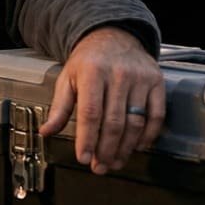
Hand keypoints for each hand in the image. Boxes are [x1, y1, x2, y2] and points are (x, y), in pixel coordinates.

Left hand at [39, 26, 164, 174]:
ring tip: (115, 162)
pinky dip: (148, 135)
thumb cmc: (87, 62)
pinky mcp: (157, 83)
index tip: (83, 158)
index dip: (87, 139)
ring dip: (125, 148)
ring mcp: (140, 79)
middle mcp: (118, 75)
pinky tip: (137, 147)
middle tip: (100, 168)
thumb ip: (59, 107)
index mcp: (92, 73)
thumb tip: (46, 132)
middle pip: (114, 122)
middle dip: (106, 150)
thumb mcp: (67, 78)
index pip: (90, 113)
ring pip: (135, 122)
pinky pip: (156, 115)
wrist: (113, 37)